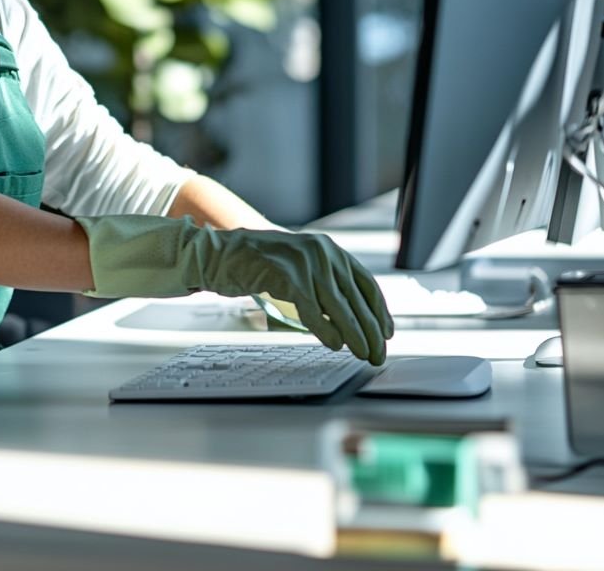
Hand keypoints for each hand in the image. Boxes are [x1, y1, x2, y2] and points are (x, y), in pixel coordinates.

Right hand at [76, 215, 393, 364]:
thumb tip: (350, 320)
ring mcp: (303, 259)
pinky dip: (325, 327)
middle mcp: (321, 250)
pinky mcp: (284, 272)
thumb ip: (322, 287)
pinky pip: (311, 306)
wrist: (217, 254)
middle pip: (356, 296)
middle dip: (371, 329)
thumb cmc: (257, 267)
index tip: (387, 333)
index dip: (379, 311)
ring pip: (339, 303)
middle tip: (378, 354)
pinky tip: (333, 343)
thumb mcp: (297, 271)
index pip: (366, 282)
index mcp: (328, 249)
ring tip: (361, 354)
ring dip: (354, 333)